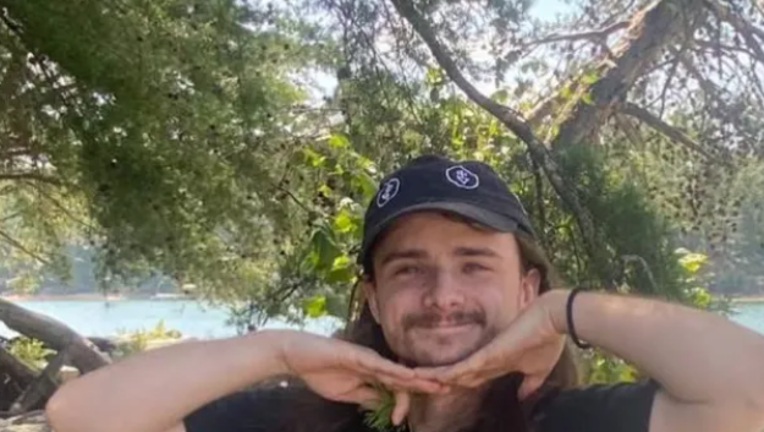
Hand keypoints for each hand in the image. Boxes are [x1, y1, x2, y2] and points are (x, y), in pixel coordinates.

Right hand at [274, 330, 446, 412]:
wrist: (297, 357)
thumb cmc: (320, 372)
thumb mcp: (348, 393)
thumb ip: (367, 396)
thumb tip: (385, 405)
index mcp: (371, 374)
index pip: (394, 389)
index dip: (403, 403)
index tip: (401, 422)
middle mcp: (374, 364)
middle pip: (402, 377)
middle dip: (424, 384)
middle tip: (447, 390)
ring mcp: (367, 358)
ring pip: (395, 370)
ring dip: (416, 378)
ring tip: (435, 385)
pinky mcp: (357, 355)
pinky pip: (380, 364)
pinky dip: (395, 370)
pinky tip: (408, 375)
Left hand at [414, 293, 565, 399]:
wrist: (555, 319)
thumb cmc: (548, 340)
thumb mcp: (539, 370)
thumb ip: (530, 384)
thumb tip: (524, 397)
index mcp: (496, 364)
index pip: (468, 377)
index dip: (453, 384)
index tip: (437, 390)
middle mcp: (487, 359)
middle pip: (455, 374)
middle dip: (436, 382)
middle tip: (415, 385)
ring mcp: (486, 355)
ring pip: (453, 371)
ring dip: (434, 378)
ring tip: (412, 380)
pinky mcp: (489, 352)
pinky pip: (464, 366)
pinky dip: (448, 374)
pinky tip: (432, 379)